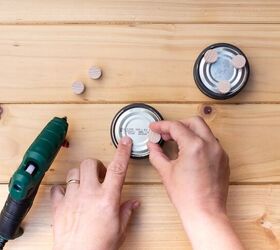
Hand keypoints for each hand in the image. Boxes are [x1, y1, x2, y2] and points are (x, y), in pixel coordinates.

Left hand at [51, 136, 139, 249]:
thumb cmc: (99, 247)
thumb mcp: (120, 230)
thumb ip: (126, 212)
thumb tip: (133, 203)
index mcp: (107, 198)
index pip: (118, 168)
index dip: (122, 151)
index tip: (125, 141)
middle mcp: (89, 194)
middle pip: (90, 163)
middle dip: (96, 165)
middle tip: (100, 175)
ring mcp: (72, 198)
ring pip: (74, 172)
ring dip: (81, 175)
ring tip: (85, 186)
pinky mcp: (59, 206)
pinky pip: (57, 188)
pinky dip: (63, 188)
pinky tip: (69, 195)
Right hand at [148, 117, 243, 249]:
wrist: (205, 213)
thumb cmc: (187, 197)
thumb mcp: (166, 172)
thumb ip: (156, 154)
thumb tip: (152, 146)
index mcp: (195, 146)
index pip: (176, 126)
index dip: (162, 125)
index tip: (155, 128)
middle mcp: (210, 145)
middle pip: (194, 121)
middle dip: (178, 124)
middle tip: (166, 133)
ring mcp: (219, 152)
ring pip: (204, 131)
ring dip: (189, 132)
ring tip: (176, 142)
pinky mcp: (223, 160)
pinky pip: (211, 142)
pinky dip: (199, 141)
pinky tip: (189, 151)